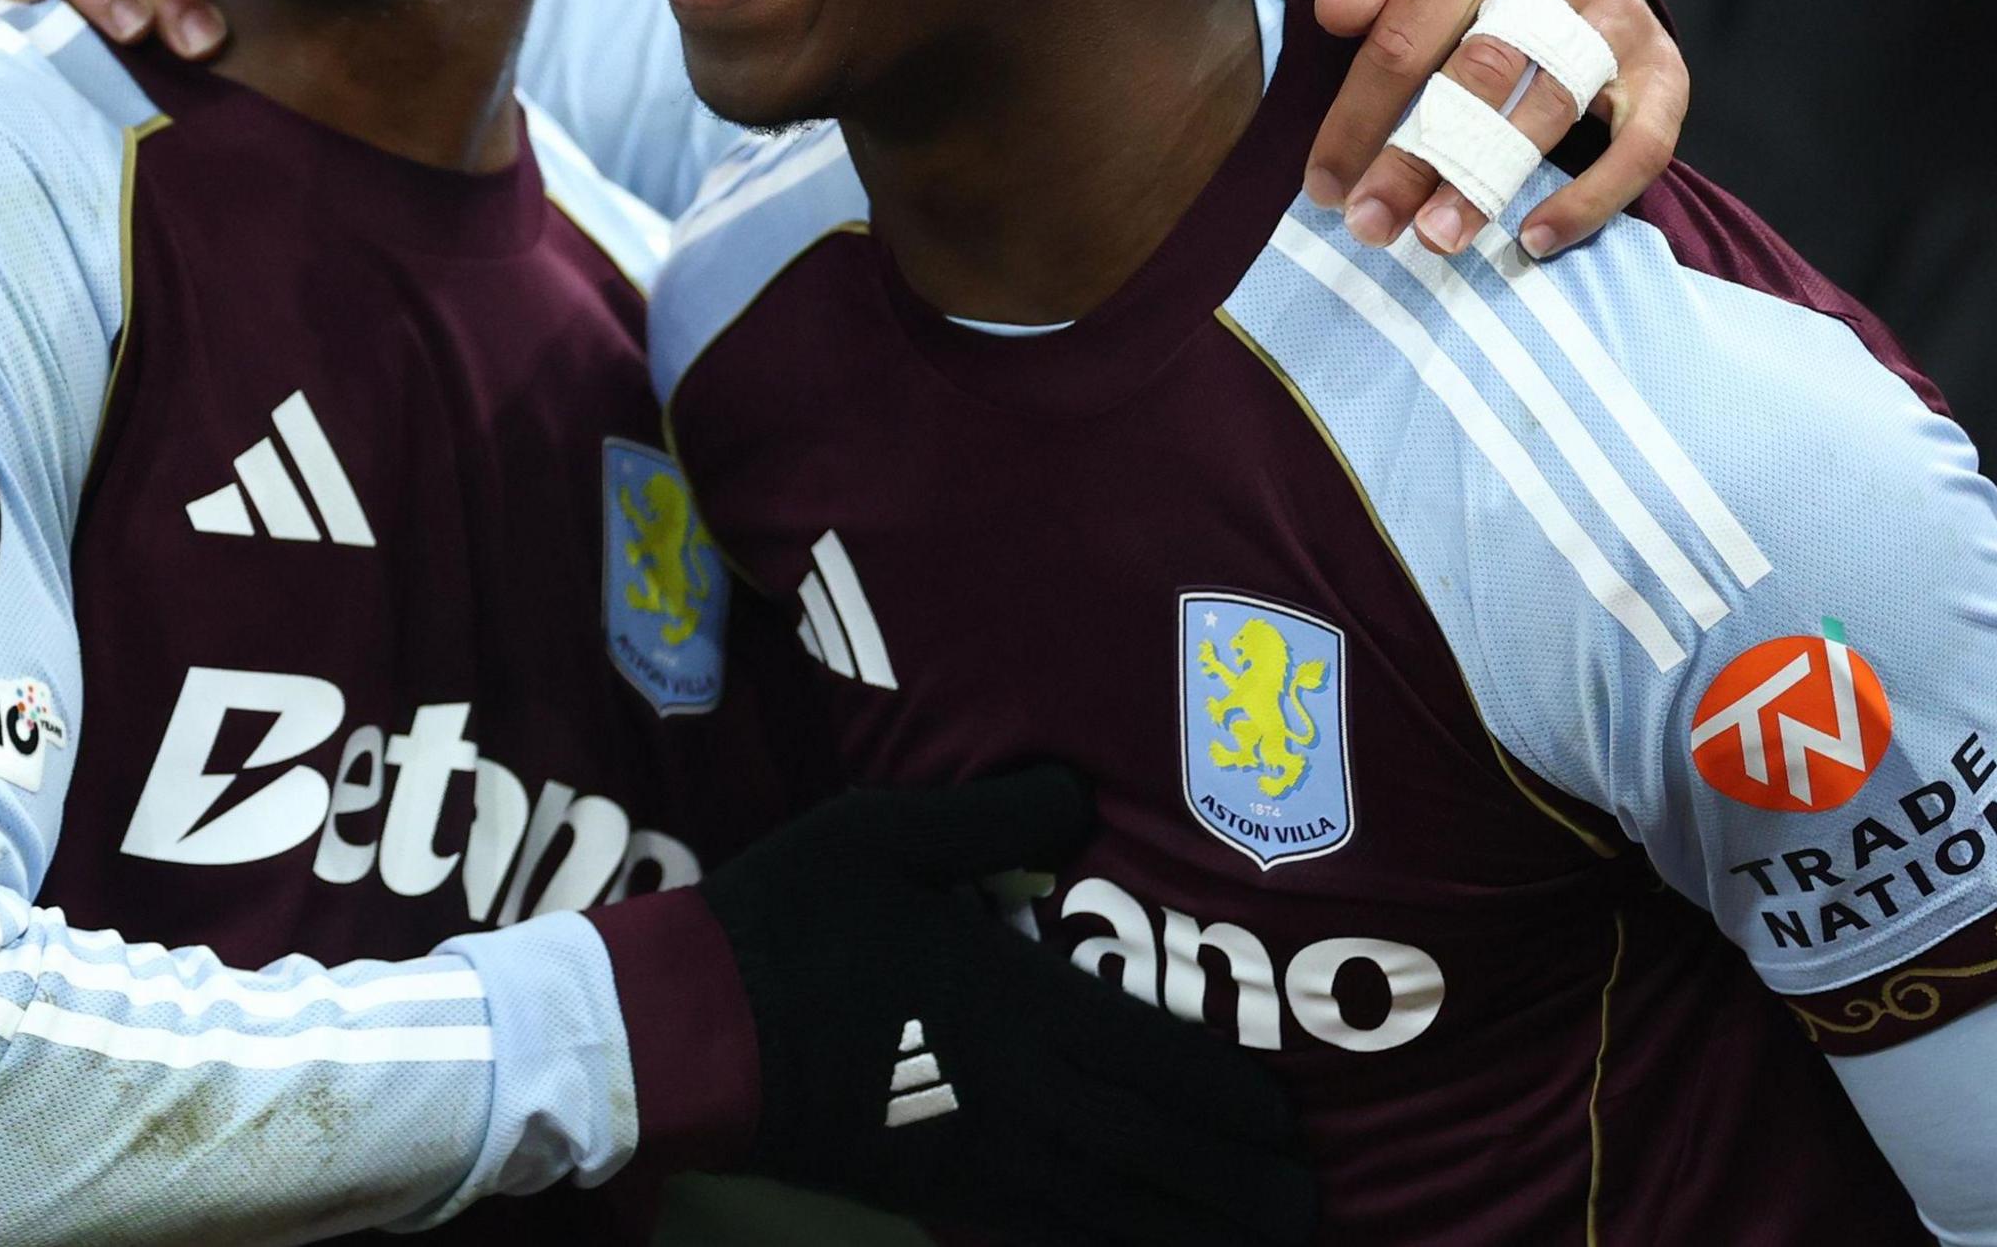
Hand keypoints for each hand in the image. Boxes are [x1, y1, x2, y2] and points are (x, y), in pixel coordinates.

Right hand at [690, 768, 1314, 1244]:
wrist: (690, 1029)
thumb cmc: (790, 920)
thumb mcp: (884, 832)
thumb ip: (994, 816)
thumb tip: (1080, 796)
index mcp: (1016, 1001)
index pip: (1155, 1059)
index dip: (1229, 1096)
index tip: (1286, 1117)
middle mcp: (1018, 1093)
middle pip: (1155, 1150)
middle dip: (1239, 1182)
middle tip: (1306, 1203)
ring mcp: (978, 1157)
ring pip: (1113, 1211)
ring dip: (1193, 1231)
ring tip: (1262, 1243)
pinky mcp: (936, 1193)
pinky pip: (1042, 1239)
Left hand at [1308, 0, 1688, 257]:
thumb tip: (1337, 12)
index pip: (1404, 40)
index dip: (1358, 121)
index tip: (1325, 189)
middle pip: (1479, 76)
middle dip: (1417, 161)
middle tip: (1371, 226)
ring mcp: (1618, 15)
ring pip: (1550, 112)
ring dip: (1488, 185)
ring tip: (1436, 241)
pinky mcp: (1664, 64)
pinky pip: (1644, 144)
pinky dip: (1592, 199)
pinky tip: (1535, 239)